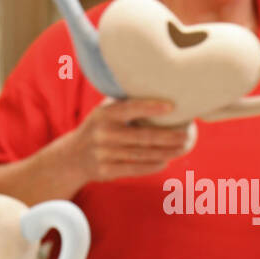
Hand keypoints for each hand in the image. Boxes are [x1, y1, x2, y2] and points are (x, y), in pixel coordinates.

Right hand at [65, 98, 194, 183]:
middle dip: (168, 137)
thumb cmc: (99, 128)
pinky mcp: (106, 171)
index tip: (172, 106)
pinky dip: (152, 166)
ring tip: (182, 148)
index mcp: (104, 114)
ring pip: (142, 154)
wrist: (72, 157)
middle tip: (187, 135)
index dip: (151, 107)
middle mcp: (103, 134)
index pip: (130, 108)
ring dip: (165, 152)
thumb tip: (158, 88)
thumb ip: (124, 103)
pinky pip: (134, 169)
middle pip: (142, 136)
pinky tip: (166, 161)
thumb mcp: (104, 112)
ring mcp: (104, 154)